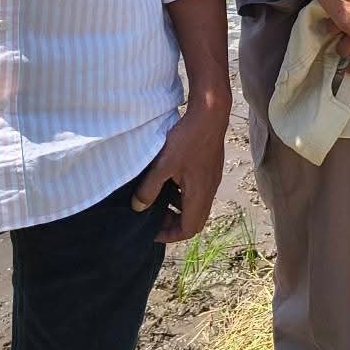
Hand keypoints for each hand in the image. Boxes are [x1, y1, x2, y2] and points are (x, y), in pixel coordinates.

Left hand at [132, 95, 228, 243]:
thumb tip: (138, 207)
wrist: (210, 114)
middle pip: (195, 220)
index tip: (153, 230)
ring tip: (159, 199)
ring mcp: (212, 179)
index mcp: (199, 193)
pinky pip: (198, 191)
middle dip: (174, 224)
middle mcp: (209, 190)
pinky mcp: (210, 169)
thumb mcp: (163, 165)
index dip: (170, 235)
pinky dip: (183, 194)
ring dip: (178, 208)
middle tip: (154, 216)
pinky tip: (170, 180)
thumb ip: (149, 188)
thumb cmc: (188, 138)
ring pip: (196, 205)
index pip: (189, 229)